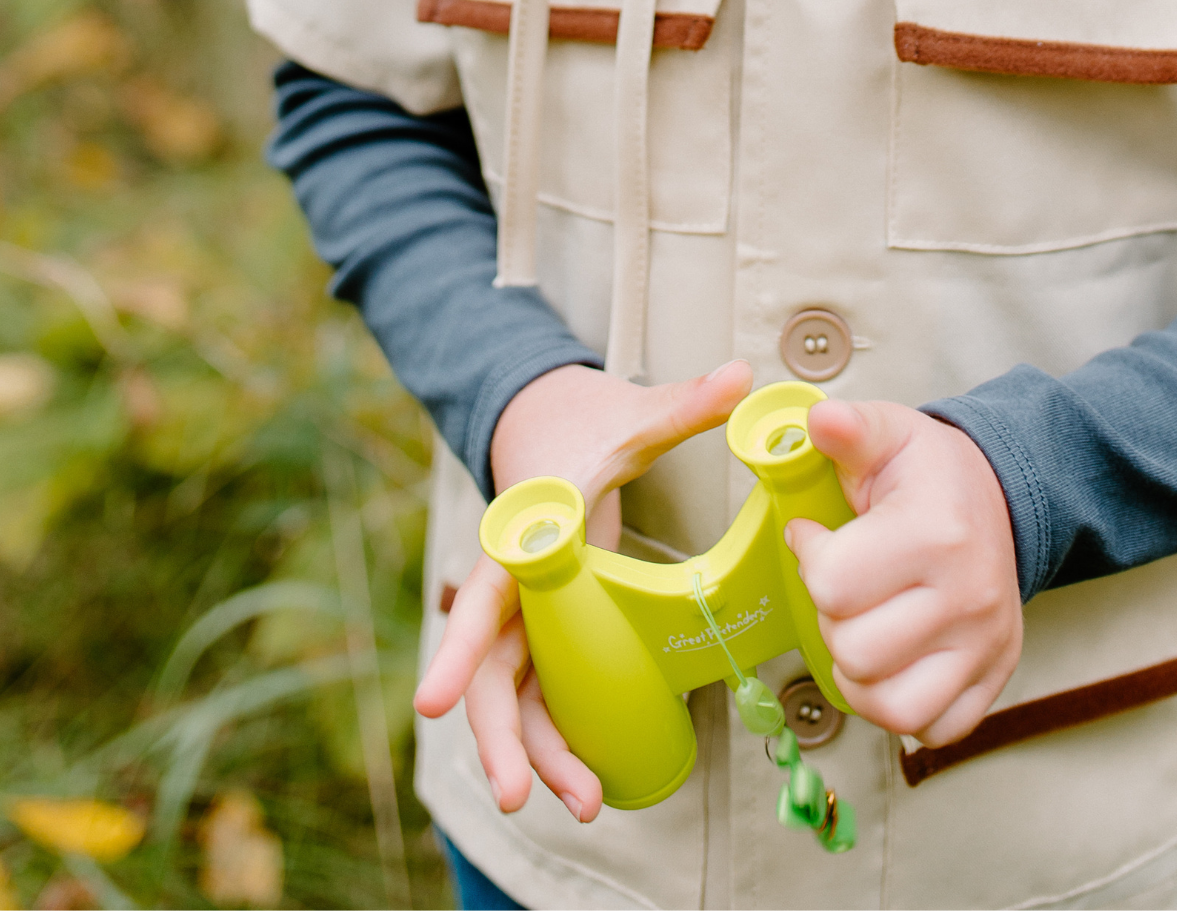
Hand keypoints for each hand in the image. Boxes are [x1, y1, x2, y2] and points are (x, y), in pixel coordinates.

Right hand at [413, 359, 752, 820]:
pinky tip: (589, 775)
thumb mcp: (634, 415)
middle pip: (490, 667)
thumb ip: (686, 403)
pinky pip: (541, 687)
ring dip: (536, 749)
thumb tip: (742, 374)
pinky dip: (558, 732)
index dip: (459, 648)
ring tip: (584, 802)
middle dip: (497, 734)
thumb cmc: (584, 420)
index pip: (487, 594)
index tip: (433, 702)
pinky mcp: (543, 622)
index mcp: (527, 527)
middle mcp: (514, 575)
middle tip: (515, 794)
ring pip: (514, 690)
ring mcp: (525, 606)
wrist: (543, 415)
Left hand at [786, 399, 1021, 746]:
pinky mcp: (993, 676)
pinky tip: (892, 663)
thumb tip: (820, 421)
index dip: (809, 558)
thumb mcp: (890, 433)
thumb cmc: (933, 472)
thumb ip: (850, 428)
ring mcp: (984, 644)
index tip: (817, 536)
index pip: (834, 584)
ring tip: (859, 631)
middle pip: (855, 653)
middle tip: (843, 587)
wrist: (1004, 495)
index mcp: (935, 533)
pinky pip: (933, 728)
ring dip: (858, 676)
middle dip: (831, 619)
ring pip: (891, 705)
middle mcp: (967, 596)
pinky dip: (902, 708)